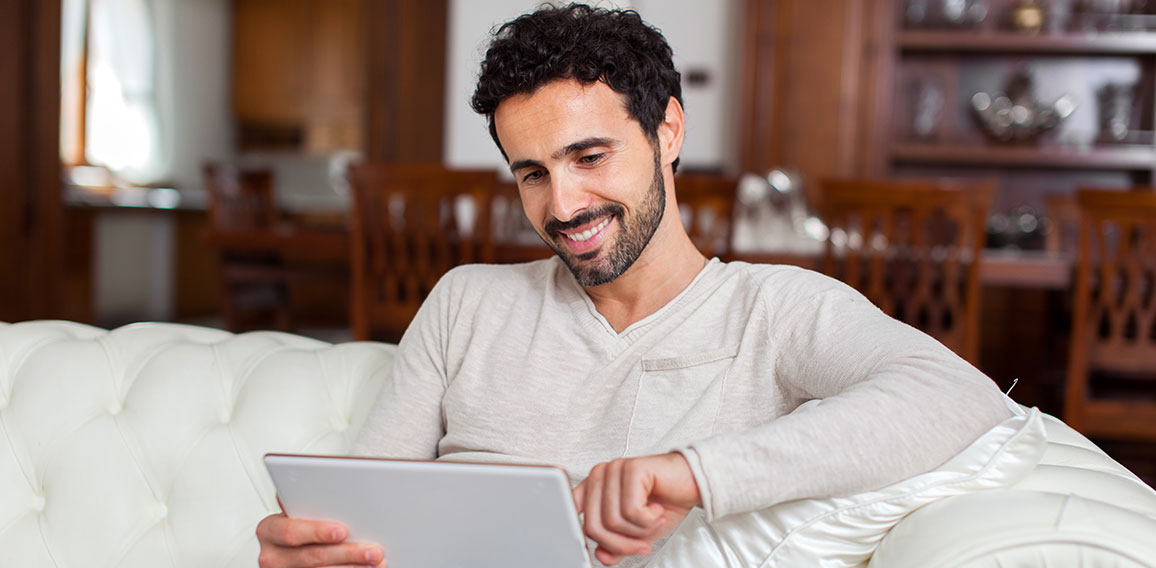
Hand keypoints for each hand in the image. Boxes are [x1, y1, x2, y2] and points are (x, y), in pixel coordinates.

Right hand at [256, 512, 384, 566]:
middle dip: (347, 552)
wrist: (294, 550)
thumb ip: (304, 501)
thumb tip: (315, 480)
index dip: (317, 531)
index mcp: (269, 529)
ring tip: (376, 561)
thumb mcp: (297, 512)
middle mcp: (272, 555)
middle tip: (373, 550)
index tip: (343, 531)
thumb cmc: (299, 526)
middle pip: (314, 556)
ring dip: (353, 567)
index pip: (292, 531)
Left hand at [572, 453, 700, 565]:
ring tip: (654, 520)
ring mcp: (613, 470)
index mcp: (594, 488)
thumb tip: (601, 555)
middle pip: (592, 526)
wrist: (693, 484)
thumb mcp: (636, 533)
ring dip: (639, 530)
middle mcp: (600, 475)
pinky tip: (657, 510)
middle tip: (641, 543)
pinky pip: (631, 510)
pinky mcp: (631, 468)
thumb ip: (615, 546)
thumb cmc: (664, 502)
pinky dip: (648, 519)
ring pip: (612, 521)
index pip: (572, 516)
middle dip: (620, 544)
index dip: (589, 539)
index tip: (609, 551)